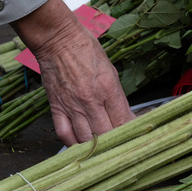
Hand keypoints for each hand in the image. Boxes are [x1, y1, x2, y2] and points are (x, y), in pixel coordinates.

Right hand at [10, 0, 134, 145]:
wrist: (58, 40)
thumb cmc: (86, 49)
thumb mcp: (110, 70)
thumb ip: (117, 97)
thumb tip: (127, 117)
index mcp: (107, 88)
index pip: (123, 121)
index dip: (131, 133)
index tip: (135, 138)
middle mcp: (90, 100)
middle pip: (106, 134)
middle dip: (115, 144)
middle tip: (121, 147)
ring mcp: (72, 106)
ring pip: (85, 139)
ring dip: (96, 147)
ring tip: (103, 151)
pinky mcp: (56, 107)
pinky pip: (64, 134)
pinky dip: (73, 144)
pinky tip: (80, 147)